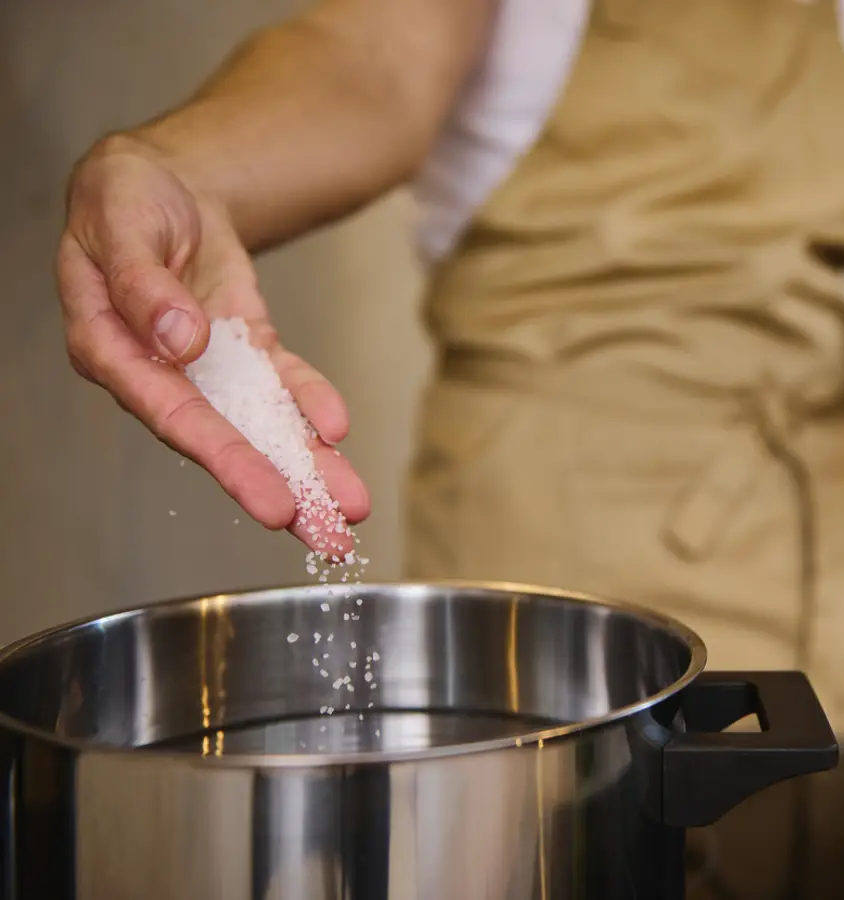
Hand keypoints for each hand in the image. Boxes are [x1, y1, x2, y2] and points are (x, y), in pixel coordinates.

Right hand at [58, 136, 369, 556]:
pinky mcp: (243, 348)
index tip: (274, 499)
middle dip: (279, 486)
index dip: (225, 459)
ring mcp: (208, 366)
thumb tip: (178, 338)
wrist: (163, 186)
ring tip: (350, 509)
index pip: (172, 414)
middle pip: (223, 439)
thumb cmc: (124, 200)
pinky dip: (309, 403)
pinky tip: (337, 430)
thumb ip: (141, 283)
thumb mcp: (121, 222)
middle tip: (326, 534)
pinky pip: (280, 382)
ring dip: (307, 467)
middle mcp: (162, 373)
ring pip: (260, 423)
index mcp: (113, 350)